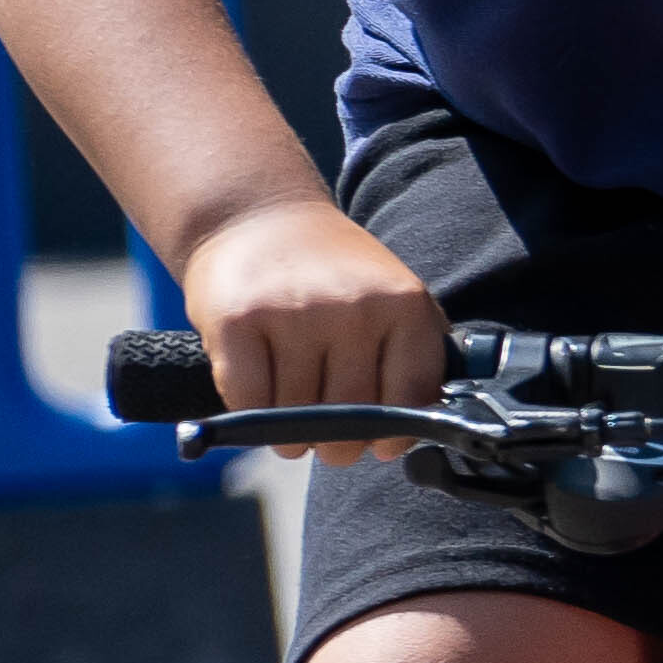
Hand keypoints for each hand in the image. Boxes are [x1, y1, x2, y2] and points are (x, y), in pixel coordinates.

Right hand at [173, 195, 442, 460]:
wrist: (260, 217)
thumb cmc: (335, 274)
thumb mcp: (395, 298)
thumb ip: (415, 353)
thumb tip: (425, 426)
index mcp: (404, 305)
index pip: (413, 397)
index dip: (396, 435)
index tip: (382, 445)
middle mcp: (354, 308)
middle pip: (352, 415)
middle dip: (340, 445)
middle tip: (331, 442)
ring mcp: (294, 313)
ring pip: (297, 416)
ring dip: (292, 438)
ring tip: (292, 425)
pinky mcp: (237, 321)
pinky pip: (249, 401)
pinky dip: (250, 416)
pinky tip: (258, 407)